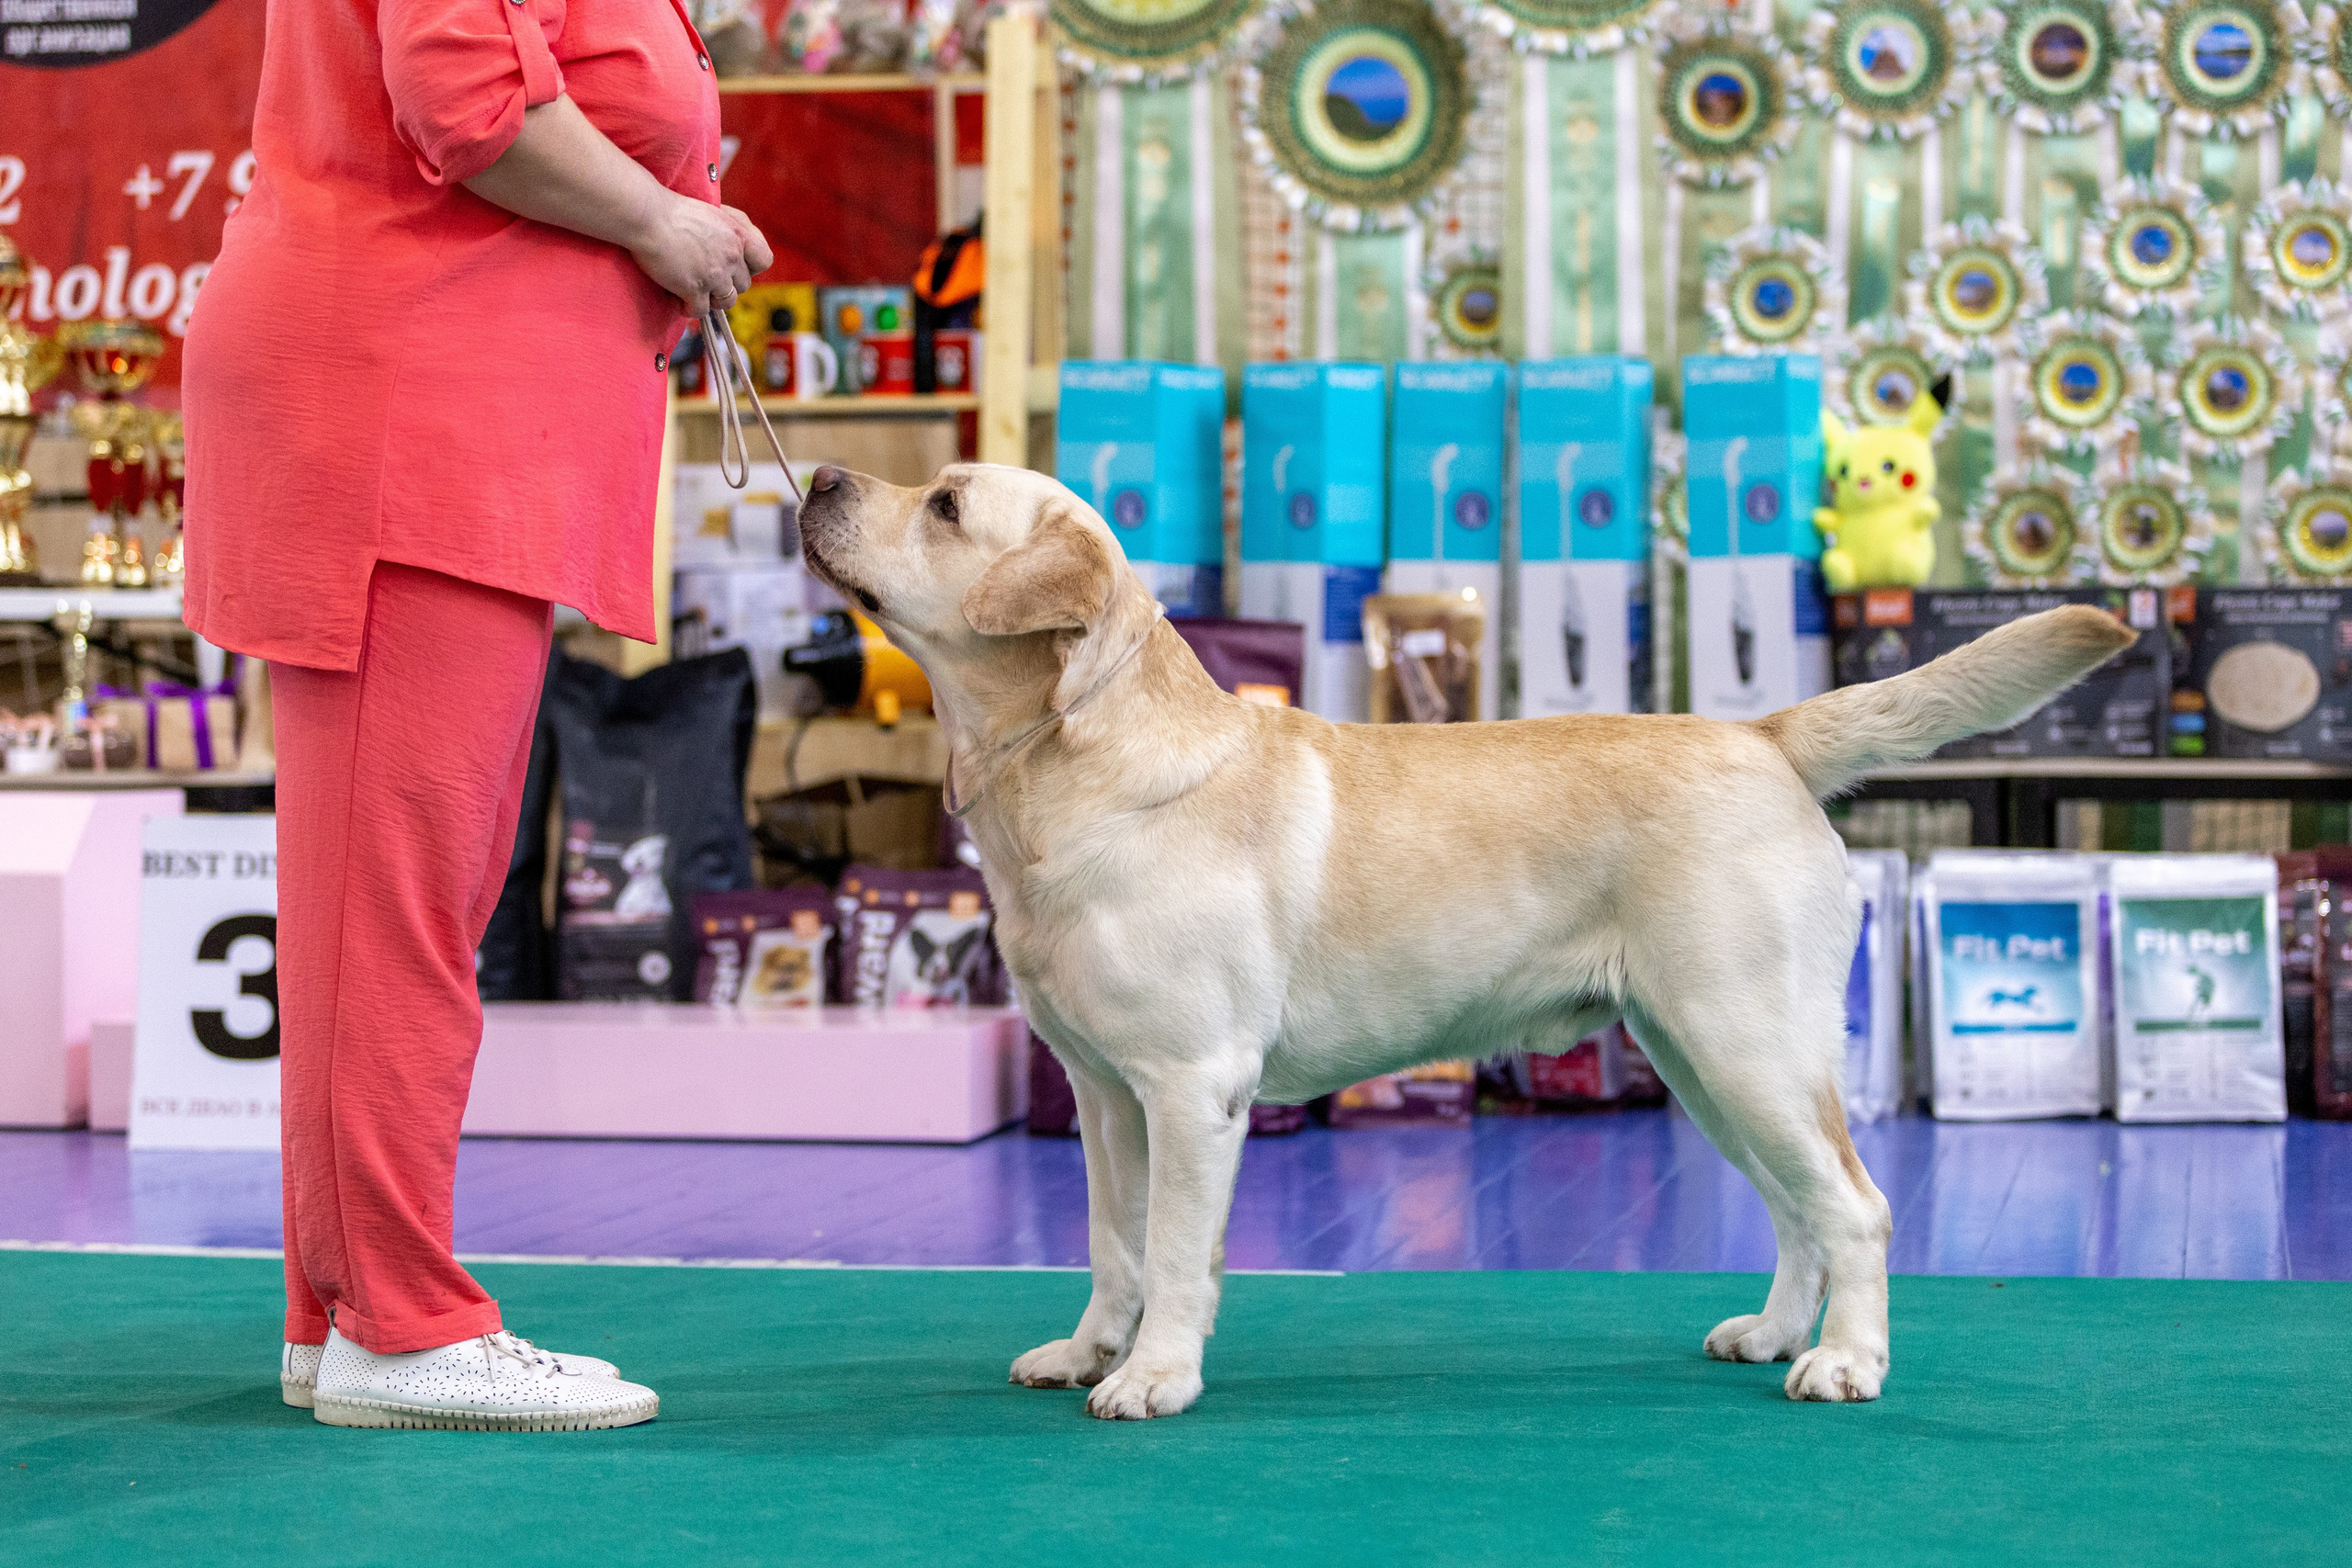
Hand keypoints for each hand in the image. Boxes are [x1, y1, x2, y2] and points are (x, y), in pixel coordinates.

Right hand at [628, 196, 774, 316]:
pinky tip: (676, 299)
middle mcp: (732, 256)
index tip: (735, 265)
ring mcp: (715, 275)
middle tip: (705, 277)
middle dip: (726, 284)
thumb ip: (728, 230)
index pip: (764, 260)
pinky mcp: (694, 289)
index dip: (751, 267)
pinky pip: (700, 311)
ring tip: (693, 290)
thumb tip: (732, 246)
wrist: (649, 216)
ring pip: (726, 302)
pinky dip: (688, 308)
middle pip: (742, 285)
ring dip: (711, 299)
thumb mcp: (712, 212)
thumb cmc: (674, 210)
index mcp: (738, 235)